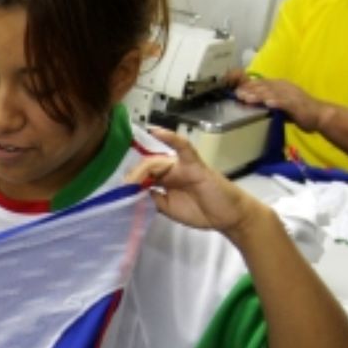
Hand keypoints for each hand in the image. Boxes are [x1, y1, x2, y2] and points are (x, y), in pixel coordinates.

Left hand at [124, 126, 272, 243]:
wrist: (228, 216)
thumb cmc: (203, 211)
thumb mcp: (170, 209)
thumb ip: (154, 199)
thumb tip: (137, 191)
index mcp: (166, 179)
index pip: (144, 174)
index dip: (131, 181)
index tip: (120, 191)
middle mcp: (172, 169)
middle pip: (147, 166)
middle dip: (134, 176)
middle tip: (125, 188)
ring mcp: (183, 165)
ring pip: (158, 161)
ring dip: (143, 170)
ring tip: (134, 181)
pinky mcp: (195, 164)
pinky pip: (183, 148)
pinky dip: (171, 138)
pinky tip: (157, 131)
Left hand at [233, 76, 327, 131]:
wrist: (320, 115)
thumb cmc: (300, 111)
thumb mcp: (282, 103)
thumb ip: (270, 101)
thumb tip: (254, 102)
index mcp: (280, 85)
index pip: (262, 83)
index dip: (249, 86)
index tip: (236, 89)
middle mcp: (284, 87)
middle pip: (264, 86)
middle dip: (249, 90)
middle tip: (237, 94)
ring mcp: (290, 94)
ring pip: (271, 93)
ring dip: (258, 95)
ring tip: (247, 98)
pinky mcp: (296, 104)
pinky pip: (284, 102)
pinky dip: (276, 102)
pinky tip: (268, 104)